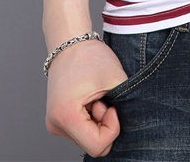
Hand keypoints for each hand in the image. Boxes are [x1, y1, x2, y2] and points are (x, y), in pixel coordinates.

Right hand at [45, 38, 128, 157]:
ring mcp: (55, 124)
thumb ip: (126, 103)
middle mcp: (55, 125)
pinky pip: (83, 130)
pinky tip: (91, 98)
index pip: (97, 147)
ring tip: (96, 95)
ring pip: (88, 138)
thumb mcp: (115, 78)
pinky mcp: (58, 120)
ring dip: (99, 120)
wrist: (70, 42)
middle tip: (104, 98)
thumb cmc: (90, 56)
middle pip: (92, 144)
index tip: (113, 105)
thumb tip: (133, 124)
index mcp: (66, 117)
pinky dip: (92, 118)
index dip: (112, 128)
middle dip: (105, 124)